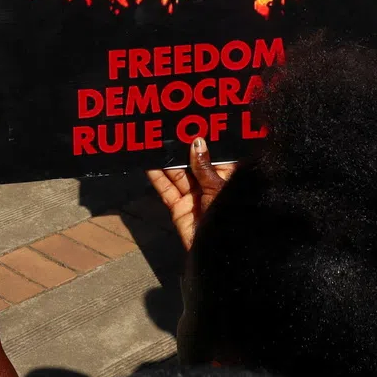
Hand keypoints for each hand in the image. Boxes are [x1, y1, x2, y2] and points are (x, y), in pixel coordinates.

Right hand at [146, 137, 236, 251]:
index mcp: (227, 178)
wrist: (219, 254)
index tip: (194, 122)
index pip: (216, 153)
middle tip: (169, 126)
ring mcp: (194, 196)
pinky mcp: (179, 208)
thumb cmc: (229, 218)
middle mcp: (210, 184)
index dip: (206, 139)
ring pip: (178, 173)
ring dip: (166, 159)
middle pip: (194, 161)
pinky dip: (157, 177)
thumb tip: (197, 141)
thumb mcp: (217, 189)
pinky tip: (148, 163)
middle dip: (182, 146)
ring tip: (154, 139)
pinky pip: (167, 189)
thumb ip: (204, 167)